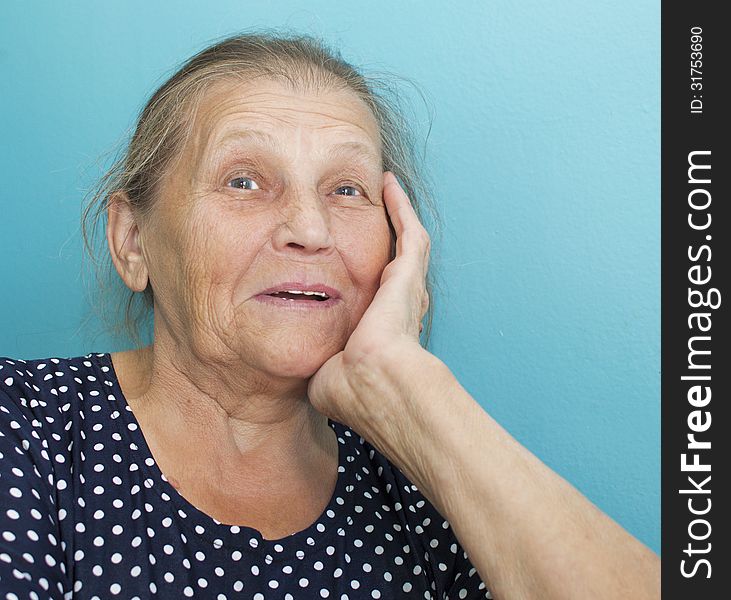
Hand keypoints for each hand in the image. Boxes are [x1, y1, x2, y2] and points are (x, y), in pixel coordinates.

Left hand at [308, 171, 431, 428]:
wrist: (372, 382)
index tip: (349, 266)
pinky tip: (387, 185)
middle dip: (383, 240)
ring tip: (384, 189)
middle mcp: (397, 306)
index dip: (365, 280)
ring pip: (405, 241)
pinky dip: (401, 207)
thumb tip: (303, 369)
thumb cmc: (349, 387)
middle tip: (366, 214)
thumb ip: (316, 364)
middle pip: (392, 264)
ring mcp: (406, 287)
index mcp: (379, 330)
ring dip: (396, 215)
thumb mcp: (325, 376)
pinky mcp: (408, 272)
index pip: (376, 298)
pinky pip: (408, 230)